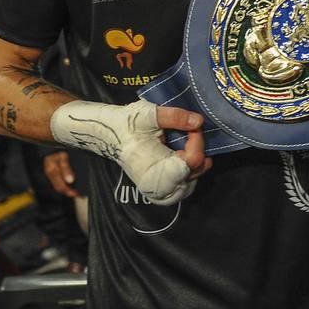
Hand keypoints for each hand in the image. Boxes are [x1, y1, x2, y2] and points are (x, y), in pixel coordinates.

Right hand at [50, 99, 211, 204]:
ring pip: (193, 180)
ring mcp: (161, 193)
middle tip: (190, 132)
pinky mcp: (161, 192)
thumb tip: (198, 121)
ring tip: (189, 142)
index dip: (197, 142)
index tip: (192, 126)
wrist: (110, 135)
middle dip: (198, 150)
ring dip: (195, 161)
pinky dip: (189, 170)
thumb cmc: (126, 125)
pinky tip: (184, 154)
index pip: (191, 162)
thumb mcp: (148, 114)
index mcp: (156, 172)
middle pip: (195, 173)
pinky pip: (184, 185)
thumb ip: (174, 116)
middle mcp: (160, 188)